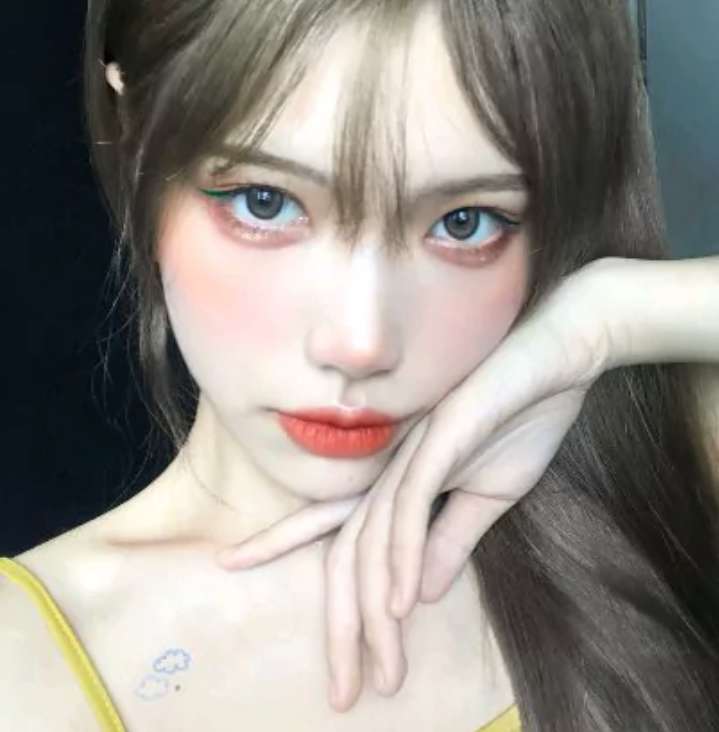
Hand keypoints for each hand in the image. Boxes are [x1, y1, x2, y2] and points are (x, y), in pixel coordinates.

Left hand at [215, 261, 613, 709]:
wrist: (560, 357)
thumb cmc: (523, 416)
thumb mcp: (489, 496)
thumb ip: (450, 539)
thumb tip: (421, 595)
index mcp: (399, 476)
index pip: (334, 521)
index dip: (281, 541)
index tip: (237, 564)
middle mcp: (394, 466)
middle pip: (348, 551)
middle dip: (341, 624)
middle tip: (342, 693)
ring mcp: (415, 450)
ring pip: (376, 539)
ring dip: (377, 610)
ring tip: (380, 670)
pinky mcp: (444, 434)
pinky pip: (412, 504)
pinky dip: (404, 554)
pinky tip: (401, 601)